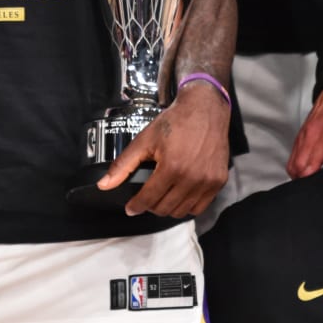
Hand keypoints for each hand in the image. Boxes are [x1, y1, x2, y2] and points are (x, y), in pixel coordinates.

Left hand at [98, 81, 230, 218]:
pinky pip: (200, 207)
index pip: (149, 199)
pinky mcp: (218, 182)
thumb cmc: (174, 123)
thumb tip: (104, 185)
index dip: (136, 206)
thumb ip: (123, 165)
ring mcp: (208, 182)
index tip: (130, 208)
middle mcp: (192, 178)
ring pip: (182, 211)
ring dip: (168, 208)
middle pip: (165, 208)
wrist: (205, 110)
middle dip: (151, 206)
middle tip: (147, 198)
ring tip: (162, 196)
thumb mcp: (144, 140)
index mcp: (172, 167)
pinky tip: (179, 195)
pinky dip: (187, 206)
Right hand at [287, 86, 322, 180]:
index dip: (311, 170)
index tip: (309, 180)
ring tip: (301, 184)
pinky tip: (296, 171)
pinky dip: (295, 162)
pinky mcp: (302, 133)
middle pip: (300, 160)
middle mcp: (313, 132)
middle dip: (301, 176)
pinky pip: (294, 151)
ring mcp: (305, 132)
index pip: (315, 155)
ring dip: (296, 171)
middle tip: (306, 188)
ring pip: (294, 157)